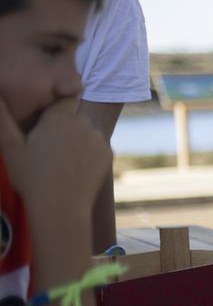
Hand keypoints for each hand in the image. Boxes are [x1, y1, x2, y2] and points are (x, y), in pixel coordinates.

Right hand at [0, 99, 108, 228]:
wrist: (61, 208)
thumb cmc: (31, 177)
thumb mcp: (10, 146)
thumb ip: (2, 118)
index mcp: (60, 118)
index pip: (65, 97)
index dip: (57, 104)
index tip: (48, 117)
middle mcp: (84, 124)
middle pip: (74, 116)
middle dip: (64, 125)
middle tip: (48, 146)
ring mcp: (99, 139)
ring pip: (87, 131)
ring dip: (77, 138)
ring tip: (60, 159)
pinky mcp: (109, 154)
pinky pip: (97, 146)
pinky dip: (88, 152)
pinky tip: (74, 166)